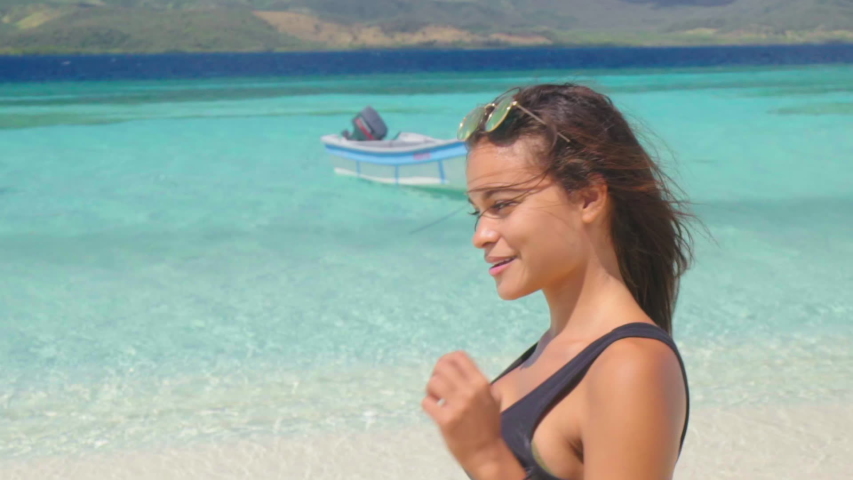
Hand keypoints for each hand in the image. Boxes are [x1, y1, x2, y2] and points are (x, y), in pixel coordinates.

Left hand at [422, 351, 504, 472]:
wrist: (486, 453)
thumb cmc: (489, 425)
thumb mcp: (493, 398)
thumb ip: (481, 383)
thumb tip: (464, 368)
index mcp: (481, 383)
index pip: (458, 356)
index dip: (447, 359)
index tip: (444, 370)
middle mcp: (470, 391)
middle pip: (442, 366)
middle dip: (436, 373)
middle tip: (438, 385)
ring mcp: (457, 406)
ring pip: (433, 382)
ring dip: (431, 389)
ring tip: (436, 398)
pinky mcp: (446, 420)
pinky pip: (427, 402)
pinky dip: (428, 404)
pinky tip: (435, 410)